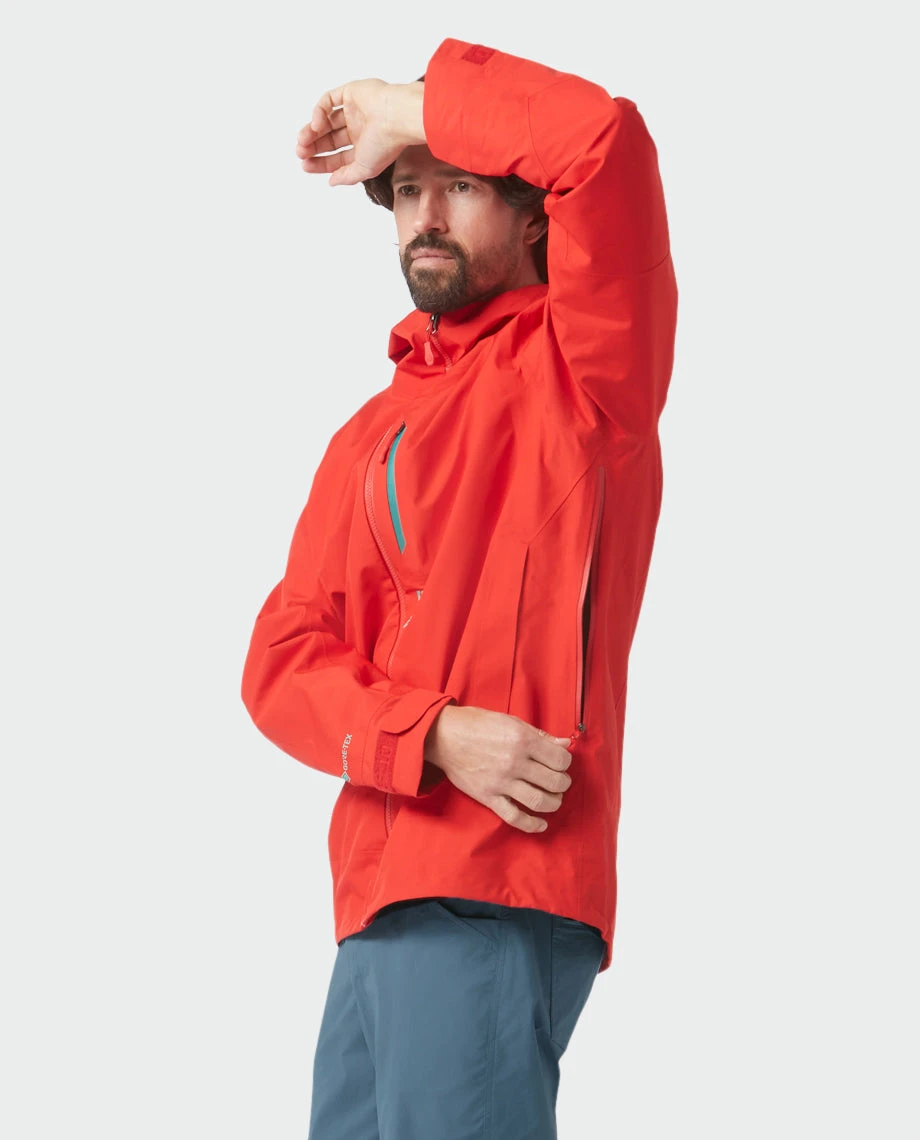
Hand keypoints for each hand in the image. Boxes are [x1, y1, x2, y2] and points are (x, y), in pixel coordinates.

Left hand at [295, 79, 424, 186]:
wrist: (397, 118)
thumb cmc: (387, 144)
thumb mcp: (365, 169)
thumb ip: (348, 176)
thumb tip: (332, 181)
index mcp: (365, 146)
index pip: (338, 156)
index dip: (321, 162)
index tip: (306, 166)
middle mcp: (359, 128)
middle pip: (329, 139)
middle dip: (314, 146)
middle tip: (301, 153)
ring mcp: (354, 110)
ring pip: (326, 121)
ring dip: (312, 131)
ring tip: (302, 141)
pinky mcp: (351, 93)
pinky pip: (328, 101)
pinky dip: (319, 112)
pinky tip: (316, 125)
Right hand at [424, 705, 574, 833]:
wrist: (443, 736)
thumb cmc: (477, 724)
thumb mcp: (510, 721)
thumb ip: (539, 735)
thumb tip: (564, 744)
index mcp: (522, 739)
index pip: (560, 759)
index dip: (566, 763)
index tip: (561, 763)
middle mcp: (514, 762)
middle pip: (554, 782)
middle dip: (563, 783)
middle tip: (559, 781)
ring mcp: (501, 782)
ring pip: (539, 801)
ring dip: (554, 803)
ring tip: (554, 799)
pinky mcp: (488, 797)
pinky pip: (514, 817)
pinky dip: (531, 825)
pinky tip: (541, 824)